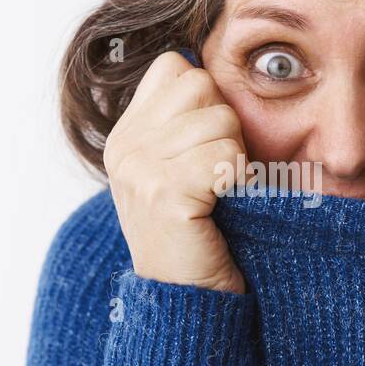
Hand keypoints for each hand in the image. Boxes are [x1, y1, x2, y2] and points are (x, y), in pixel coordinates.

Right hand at [103, 51, 247, 293]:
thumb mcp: (180, 170)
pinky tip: (225, 205)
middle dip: (225, 124)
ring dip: (236, 156)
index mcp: (126, 136)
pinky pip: (225, 155)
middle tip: (217, 175)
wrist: (189, 304)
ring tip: (220, 194)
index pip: (176, 67)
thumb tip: (207, 61)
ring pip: (221, 118)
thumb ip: (184, 121)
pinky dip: (240, 179)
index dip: (206, 99)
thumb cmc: (201, 236)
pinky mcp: (164, 192)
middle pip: (201, 84)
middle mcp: (124, 147)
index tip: (206, 148)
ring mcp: (138, 168)